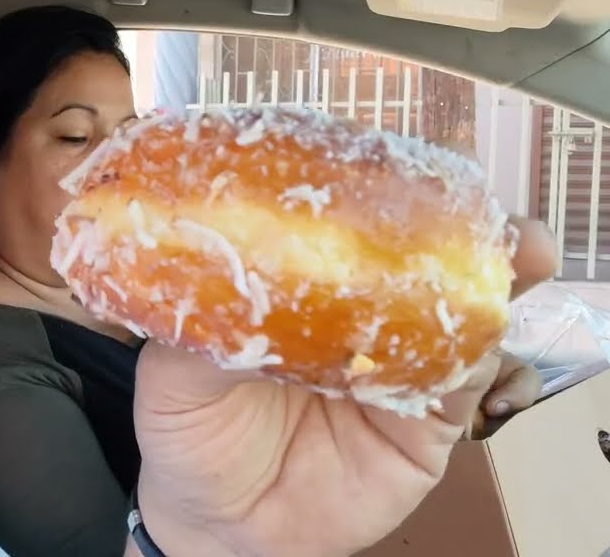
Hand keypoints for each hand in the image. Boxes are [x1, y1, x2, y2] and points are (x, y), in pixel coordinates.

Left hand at [130, 216, 558, 556]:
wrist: (219, 530)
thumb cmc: (189, 439)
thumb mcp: (172, 376)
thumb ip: (197, 328)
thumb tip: (213, 270)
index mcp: (297, 292)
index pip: (346, 232)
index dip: (380, 196)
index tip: (404, 169)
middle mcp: (354, 320)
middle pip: (419, 263)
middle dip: (464, 229)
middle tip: (487, 209)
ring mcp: (394, 369)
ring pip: (460, 317)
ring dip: (495, 283)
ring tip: (517, 257)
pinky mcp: (425, 425)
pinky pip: (463, 386)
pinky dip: (481, 359)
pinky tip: (483, 339)